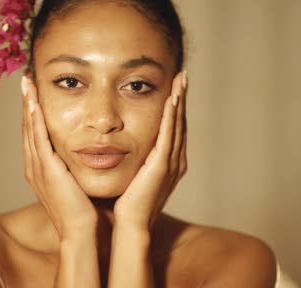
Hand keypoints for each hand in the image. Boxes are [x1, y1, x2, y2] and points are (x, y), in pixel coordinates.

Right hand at [21, 75, 96, 240]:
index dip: (33, 111)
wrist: (81, 232)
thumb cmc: (83, 210)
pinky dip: (36, 120)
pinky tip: (36, 103)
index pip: (34, 133)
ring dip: (29, 104)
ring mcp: (38, 168)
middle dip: (27, 102)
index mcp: (41, 169)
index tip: (35, 91)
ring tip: (27, 83)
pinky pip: (39, 139)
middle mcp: (34, 166)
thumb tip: (88, 152)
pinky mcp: (47, 170)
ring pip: (30, 129)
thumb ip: (75, 165)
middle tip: (26, 79)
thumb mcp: (75, 181)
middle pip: (28, 127)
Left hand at [114, 70, 187, 230]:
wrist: (130, 225)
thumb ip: (131, 158)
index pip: (172, 128)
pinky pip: (169, 136)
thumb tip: (117, 145)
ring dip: (180, 101)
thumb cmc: (127, 204)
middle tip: (182, 75)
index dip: (174, 107)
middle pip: (180, 122)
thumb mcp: (132, 174)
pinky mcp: (163, 166)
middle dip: (181, 98)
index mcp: (167, 162)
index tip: (173, 86)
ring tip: (181, 80)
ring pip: (178, 125)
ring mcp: (171, 163)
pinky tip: (172, 99)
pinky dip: (172, 117)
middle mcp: (175, 160)